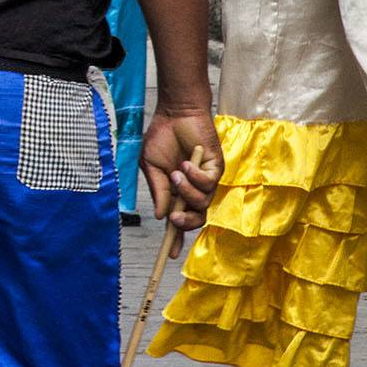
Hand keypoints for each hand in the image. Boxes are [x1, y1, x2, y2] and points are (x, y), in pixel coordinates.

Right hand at [140, 106, 223, 258]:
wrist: (175, 112)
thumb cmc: (162, 137)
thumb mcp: (152, 166)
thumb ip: (158, 191)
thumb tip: (160, 216)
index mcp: (176, 192)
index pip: (179, 219)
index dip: (175, 238)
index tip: (171, 253)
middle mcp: (193, 189)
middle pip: (196, 219)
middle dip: (185, 223)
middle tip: (175, 218)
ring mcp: (205, 180)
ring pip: (202, 203)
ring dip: (186, 192)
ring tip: (175, 174)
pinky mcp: (215, 168)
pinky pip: (208, 183)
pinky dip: (195, 177)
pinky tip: (185, 164)